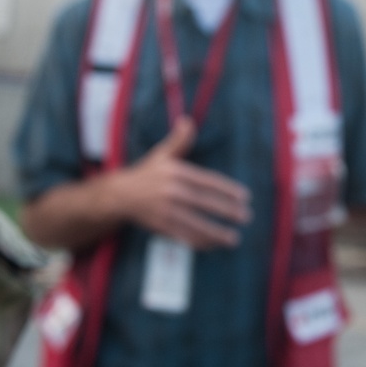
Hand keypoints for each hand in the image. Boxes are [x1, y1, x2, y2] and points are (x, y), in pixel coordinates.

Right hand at [115, 116, 250, 248]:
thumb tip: (187, 121)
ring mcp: (164, 210)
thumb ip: (179, 141)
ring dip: (216, 232)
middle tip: (246, 217)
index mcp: (176, 172)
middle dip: (227, 211)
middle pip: (204, 203)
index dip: (227, 190)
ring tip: (234, 238)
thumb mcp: (162, 155)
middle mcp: (170, 191)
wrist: (119, 196)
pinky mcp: (159, 226)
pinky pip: (183, 236)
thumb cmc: (146, 174)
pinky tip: (214, 245)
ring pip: (195, 223)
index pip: (207, 181)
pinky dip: (199, 241)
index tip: (245, 197)